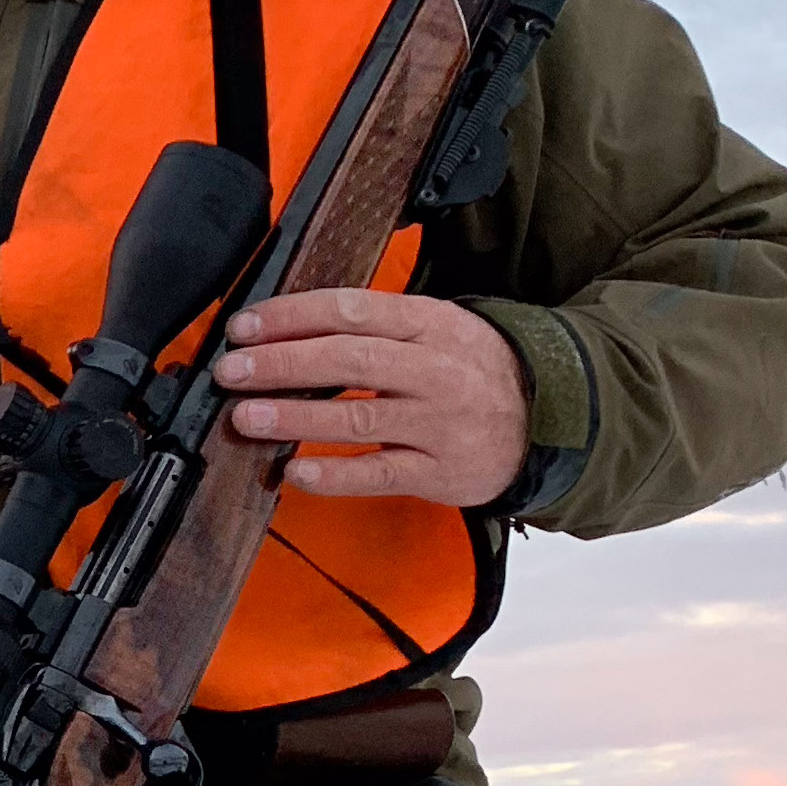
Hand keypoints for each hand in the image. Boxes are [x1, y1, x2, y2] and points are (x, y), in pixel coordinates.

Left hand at [211, 290, 527, 506]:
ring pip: (358, 418)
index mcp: (431, 323)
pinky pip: (378, 474)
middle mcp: (436, 370)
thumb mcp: (438, 329)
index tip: (243, 328)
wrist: (554, 419)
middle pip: (348, 360)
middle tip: (232, 371)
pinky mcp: (441, 473)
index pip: (350, 310)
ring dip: (294, 416)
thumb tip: (287, 328)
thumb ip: (375, 327)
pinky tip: (294, 470)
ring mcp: (440, 424)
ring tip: (245, 417)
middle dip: (281, 363)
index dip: (290, 317)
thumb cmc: (475, 371)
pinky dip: (333, 474)